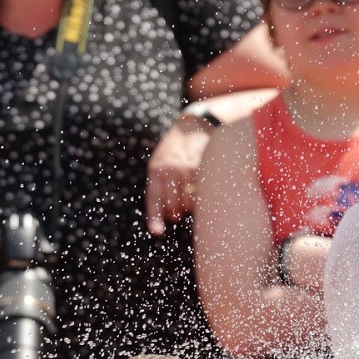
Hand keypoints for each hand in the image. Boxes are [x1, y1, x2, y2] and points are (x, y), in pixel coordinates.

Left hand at [146, 118, 212, 234]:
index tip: (157, 232)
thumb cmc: (174, 151)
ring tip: (191, 192)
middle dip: (177, 211)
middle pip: (173, 208)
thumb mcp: (159, 163)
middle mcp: (170, 171)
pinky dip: (201, 198)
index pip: (154, 199)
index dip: (155, 218)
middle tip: (180, 203)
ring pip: (189, 204)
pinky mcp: (203, 170)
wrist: (192, 127)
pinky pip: (201, 195)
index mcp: (156, 170)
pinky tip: (201, 190)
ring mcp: (188, 171)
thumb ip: (159, 185)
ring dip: (190, 205)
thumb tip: (163, 218)